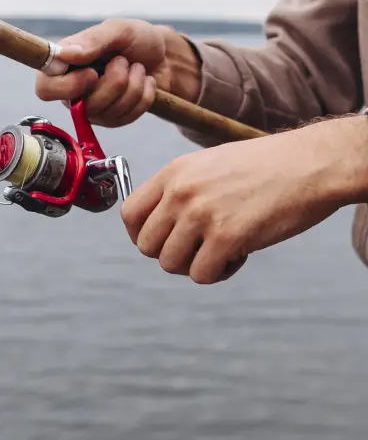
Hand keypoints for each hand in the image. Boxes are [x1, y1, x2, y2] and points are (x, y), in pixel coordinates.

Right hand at [34, 18, 200, 127]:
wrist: (165, 55)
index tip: (92, 73)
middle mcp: (73, 90)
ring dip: (133, 84)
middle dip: (114, 82)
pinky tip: (143, 81)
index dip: (68, 86)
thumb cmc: (136, 39)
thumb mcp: (117, 30)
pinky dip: (143, 95)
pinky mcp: (114, 119)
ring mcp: (94, 108)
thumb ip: (92, 40)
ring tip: (136, 67)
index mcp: (64, 65)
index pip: (45, 89)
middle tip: (123, 61)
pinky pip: (128, 116)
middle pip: (85, 105)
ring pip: (110, 111)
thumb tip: (65, 54)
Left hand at [121, 115, 367, 283]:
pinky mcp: (226, 237)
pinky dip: (220, 272)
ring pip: (171, 264)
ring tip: (225, 248)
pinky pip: (202, 275)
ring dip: (196, 264)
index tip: (162, 241)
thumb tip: (161, 227)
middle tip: (200, 247)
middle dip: (171, 254)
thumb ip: (182, 190)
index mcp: (175, 172)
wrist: (310, 164)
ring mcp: (201, 215)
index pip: (129, 215)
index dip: (141, 235)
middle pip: (147, 246)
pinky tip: (241, 254)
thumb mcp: (211, 164)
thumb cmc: (267, 166)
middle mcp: (181, 192)